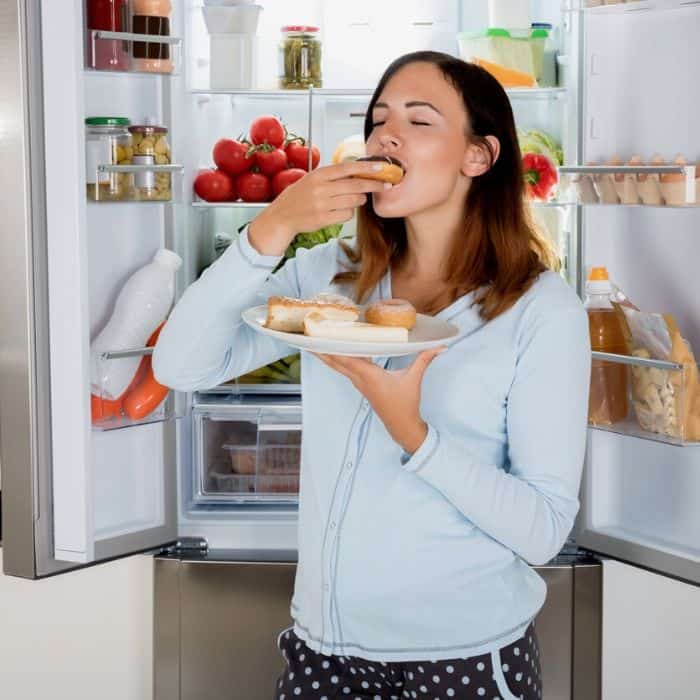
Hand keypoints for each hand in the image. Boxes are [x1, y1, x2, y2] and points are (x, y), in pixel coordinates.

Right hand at [248, 160, 389, 255]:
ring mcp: (322, 204)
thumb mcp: (312, 179)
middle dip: (374, 185)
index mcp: (319, 174)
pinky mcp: (324, 219)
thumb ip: (333, 176)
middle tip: (385, 185)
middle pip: (356, 185)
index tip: (382, 167)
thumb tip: (360, 171)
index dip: (367, 168)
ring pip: (354, 201)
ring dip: (358, 201)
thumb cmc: (300, 196)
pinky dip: (348, 213)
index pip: (348, 168)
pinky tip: (340, 211)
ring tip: (352, 199)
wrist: (282, 216)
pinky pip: (347, 214)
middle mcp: (321, 188)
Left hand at [313, 347, 445, 453]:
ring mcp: (359, 383)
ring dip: (326, 355)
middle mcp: (360, 379)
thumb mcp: (414, 380)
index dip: (333, 347)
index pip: (347, 358)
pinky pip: (345, 370)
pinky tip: (335, 353)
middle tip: (307, 337)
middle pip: (336, 362)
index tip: (321, 337)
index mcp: (369, 376)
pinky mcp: (362, 386)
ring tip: (313, 343)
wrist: (401, 426)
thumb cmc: (406, 404)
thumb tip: (440, 345)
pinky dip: (337, 360)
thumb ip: (424, 359)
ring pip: (338, 366)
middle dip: (321, 350)